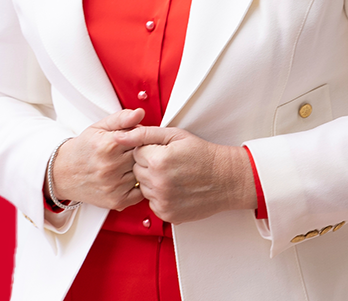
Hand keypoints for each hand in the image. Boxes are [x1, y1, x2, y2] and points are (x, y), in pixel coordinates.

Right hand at [50, 108, 144, 210]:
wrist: (61, 174)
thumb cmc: (84, 148)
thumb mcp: (99, 127)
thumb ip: (122, 118)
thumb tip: (140, 113)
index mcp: (108, 146)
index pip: (141, 138)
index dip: (140, 138)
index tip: (135, 139)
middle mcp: (110, 167)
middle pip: (144, 156)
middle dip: (142, 152)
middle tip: (132, 152)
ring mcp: (114, 186)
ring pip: (144, 173)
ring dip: (141, 169)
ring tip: (128, 164)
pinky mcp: (116, 200)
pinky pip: (141, 192)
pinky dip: (139, 185)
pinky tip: (129, 178)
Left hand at [130, 127, 256, 223]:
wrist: (228, 179)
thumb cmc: (205, 155)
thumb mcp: (177, 136)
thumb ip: (145, 134)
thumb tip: (119, 136)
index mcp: (159, 160)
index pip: (136, 153)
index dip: (151, 150)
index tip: (167, 152)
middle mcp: (159, 183)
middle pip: (137, 172)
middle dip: (150, 166)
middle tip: (172, 164)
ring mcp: (163, 201)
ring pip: (144, 188)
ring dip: (155, 182)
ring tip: (176, 176)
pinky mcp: (167, 214)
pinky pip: (153, 203)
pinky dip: (162, 197)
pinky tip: (177, 189)